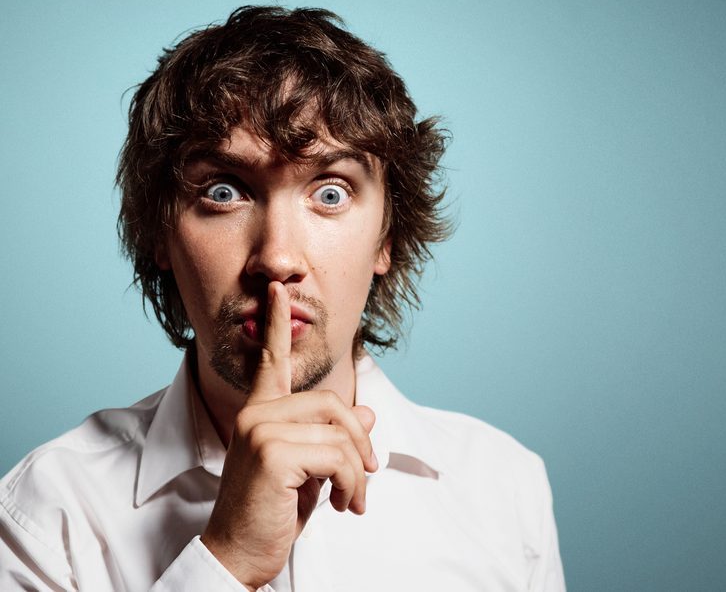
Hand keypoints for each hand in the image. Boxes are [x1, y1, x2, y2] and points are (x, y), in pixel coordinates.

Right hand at [201, 282, 378, 589]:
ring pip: (341, 433)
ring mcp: (259, 429)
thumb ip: (332, 436)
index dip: (278, 323)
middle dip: (360, 443)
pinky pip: (338, 457)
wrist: (240, 553)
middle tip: (367, 477)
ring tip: (351, 500)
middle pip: (334, 404)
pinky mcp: (270, 452)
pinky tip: (342, 505)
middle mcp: (255, 413)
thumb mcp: (311, 469)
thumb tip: (367, 411)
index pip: (270, 361)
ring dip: (358, 473)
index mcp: (259, 412)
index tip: (278, 289)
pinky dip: (353, 485)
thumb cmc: (272, 512)